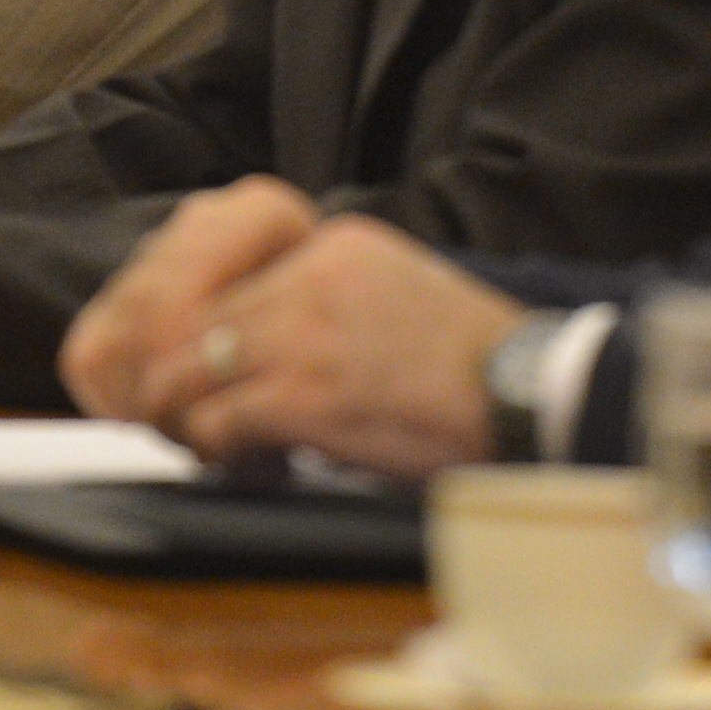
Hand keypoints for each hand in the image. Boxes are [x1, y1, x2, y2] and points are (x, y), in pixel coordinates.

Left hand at [66, 184, 519, 478]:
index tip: (213, 374)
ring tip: (218, 446)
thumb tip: (263, 337)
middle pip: (196, 322)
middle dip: (184, 376)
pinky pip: (218, 420)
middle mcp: (308, 277)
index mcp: (331, 244)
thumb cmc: (471, 359)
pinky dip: (220, 450)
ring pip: (190, 370)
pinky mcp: (306, 395)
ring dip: (192, 415)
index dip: (208, 335)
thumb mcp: (396, 288)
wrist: (526, 393)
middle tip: (197, 419)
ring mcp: (303, 334)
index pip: (227, 280)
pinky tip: (255, 465)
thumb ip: (328, 295)